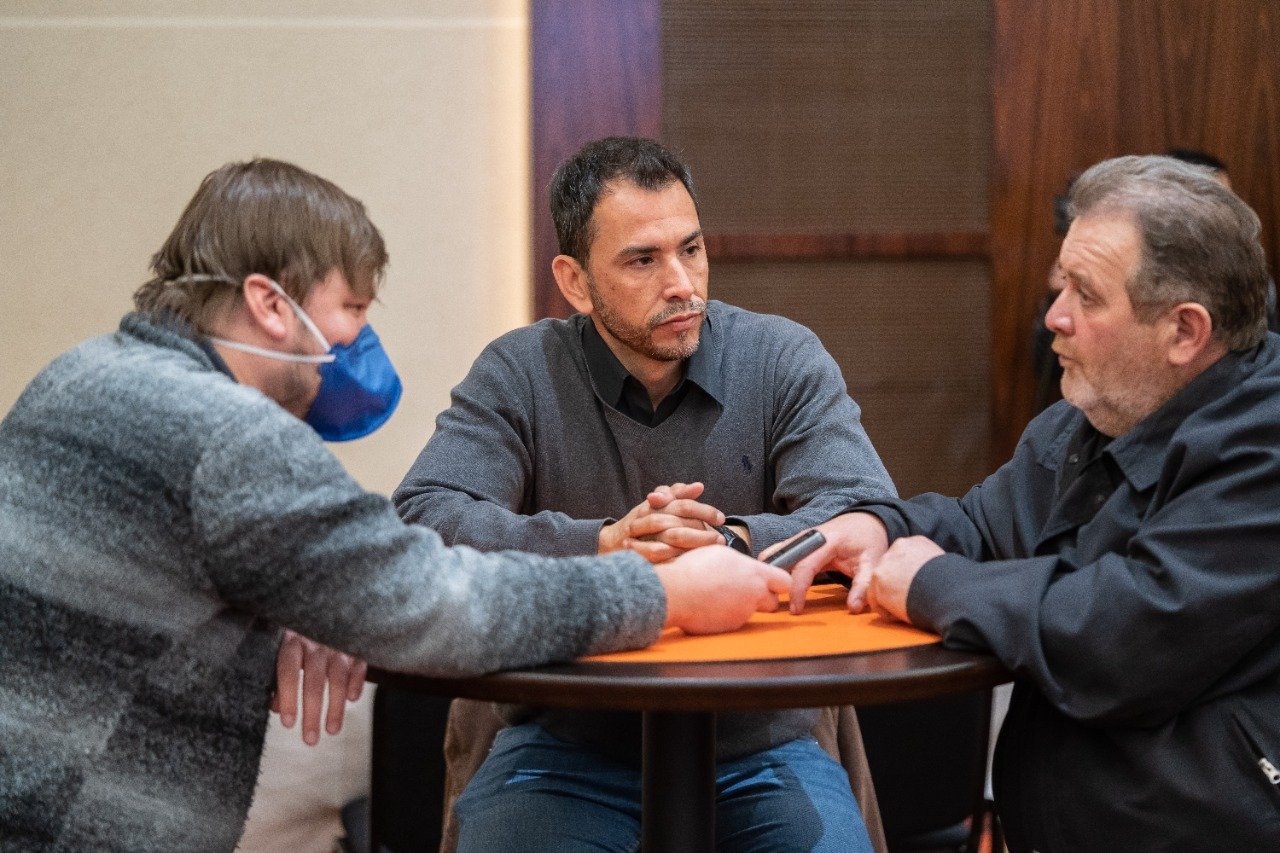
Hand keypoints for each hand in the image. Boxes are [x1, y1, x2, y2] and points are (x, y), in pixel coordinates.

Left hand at [272, 630, 366, 744]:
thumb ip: (279, 677)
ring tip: (332, 730)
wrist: (329, 601)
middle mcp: (316, 641)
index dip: (288, 696)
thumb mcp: (284, 650)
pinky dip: (357, 682)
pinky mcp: (357, 644)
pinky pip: (359, 665)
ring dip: (335, 706)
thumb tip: (274, 708)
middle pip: (314, 679)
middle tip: (310, 740)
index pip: (288, 670)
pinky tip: (353, 700)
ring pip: (338, 676)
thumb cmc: (299, 635)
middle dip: (313, 711)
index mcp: (292, 641)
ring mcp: (338, 642)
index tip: (288, 723)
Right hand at [600, 481, 724, 562]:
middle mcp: (649, 515)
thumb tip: (699, 486)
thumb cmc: (643, 520)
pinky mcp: (637, 550)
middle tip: (721, 538)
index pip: (684, 504)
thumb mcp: (660, 503)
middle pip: (680, 519)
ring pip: (671, 535)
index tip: (722, 518)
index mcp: (657, 503)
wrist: (614, 541)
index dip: (704, 510)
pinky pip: (657, 553)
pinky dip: (674, 556)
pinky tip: (690, 560)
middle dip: (703, 529)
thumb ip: (678, 494)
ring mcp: (642, 533)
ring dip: (694, 542)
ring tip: (711, 549)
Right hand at [654, 545, 790, 634]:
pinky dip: (725, 615)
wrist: (676, 594)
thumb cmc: (694, 569)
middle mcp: (754, 594)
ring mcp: (743, 613)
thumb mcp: (721, 554)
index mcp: (755, 573)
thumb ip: (740, 563)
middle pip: (773, 602)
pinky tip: (710, 606)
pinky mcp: (730, 627)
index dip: (779, 582)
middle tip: (744, 591)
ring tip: (719, 595)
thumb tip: (743, 567)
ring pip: (750, 611)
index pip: (785, 581)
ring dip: (741, 606)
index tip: (771, 582)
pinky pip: (734, 621)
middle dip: (763, 598)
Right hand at [760, 513, 889, 614]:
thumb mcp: (872, 562)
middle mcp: (809, 536)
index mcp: (827, 541)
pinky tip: (772, 581)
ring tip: (769, 594)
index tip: (796, 610)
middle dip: (776, 580)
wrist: (865, 521)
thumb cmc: (868, 541)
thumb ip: (863, 585)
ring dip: (771, 571)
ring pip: (778, 552)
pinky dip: (775, 565)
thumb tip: (853, 608)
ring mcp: (802, 537)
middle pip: (785, 558)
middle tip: (773, 604)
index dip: (797, 589)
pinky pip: (781, 552)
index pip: (804, 566)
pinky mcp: (799, 541)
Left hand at [866, 535, 943, 622]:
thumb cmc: (952, 584)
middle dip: (896, 586)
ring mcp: (885, 564)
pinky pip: (877, 601)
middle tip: (910, 600)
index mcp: (915, 543)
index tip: (918, 589)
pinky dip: (889, 612)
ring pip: (880, 586)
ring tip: (910, 609)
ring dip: (892, 600)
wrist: (948, 590)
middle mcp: (897, 548)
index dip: (907, 577)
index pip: (902, 559)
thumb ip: (927, 566)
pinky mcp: (879, 581)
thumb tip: (927, 579)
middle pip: (889, 571)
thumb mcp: (942, 565)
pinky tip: (904, 614)